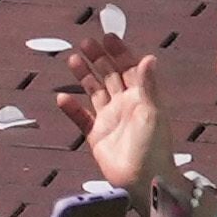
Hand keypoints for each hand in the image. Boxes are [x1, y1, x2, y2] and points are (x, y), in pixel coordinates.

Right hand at [70, 13, 171, 201]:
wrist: (143, 179)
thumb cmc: (153, 147)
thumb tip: (149, 57)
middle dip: (99, 58)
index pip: (129, 69)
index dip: (119, 52)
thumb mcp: (151, 112)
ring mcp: (110, 120)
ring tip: (72, 59)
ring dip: (84, 75)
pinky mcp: (97, 136)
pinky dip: (72, 109)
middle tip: (86, 42)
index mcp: (141, 99)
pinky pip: (81, 118)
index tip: (107, 36)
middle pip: (110, 76)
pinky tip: (62, 98)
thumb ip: (147, 85)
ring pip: (94, 92)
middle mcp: (124, 106)